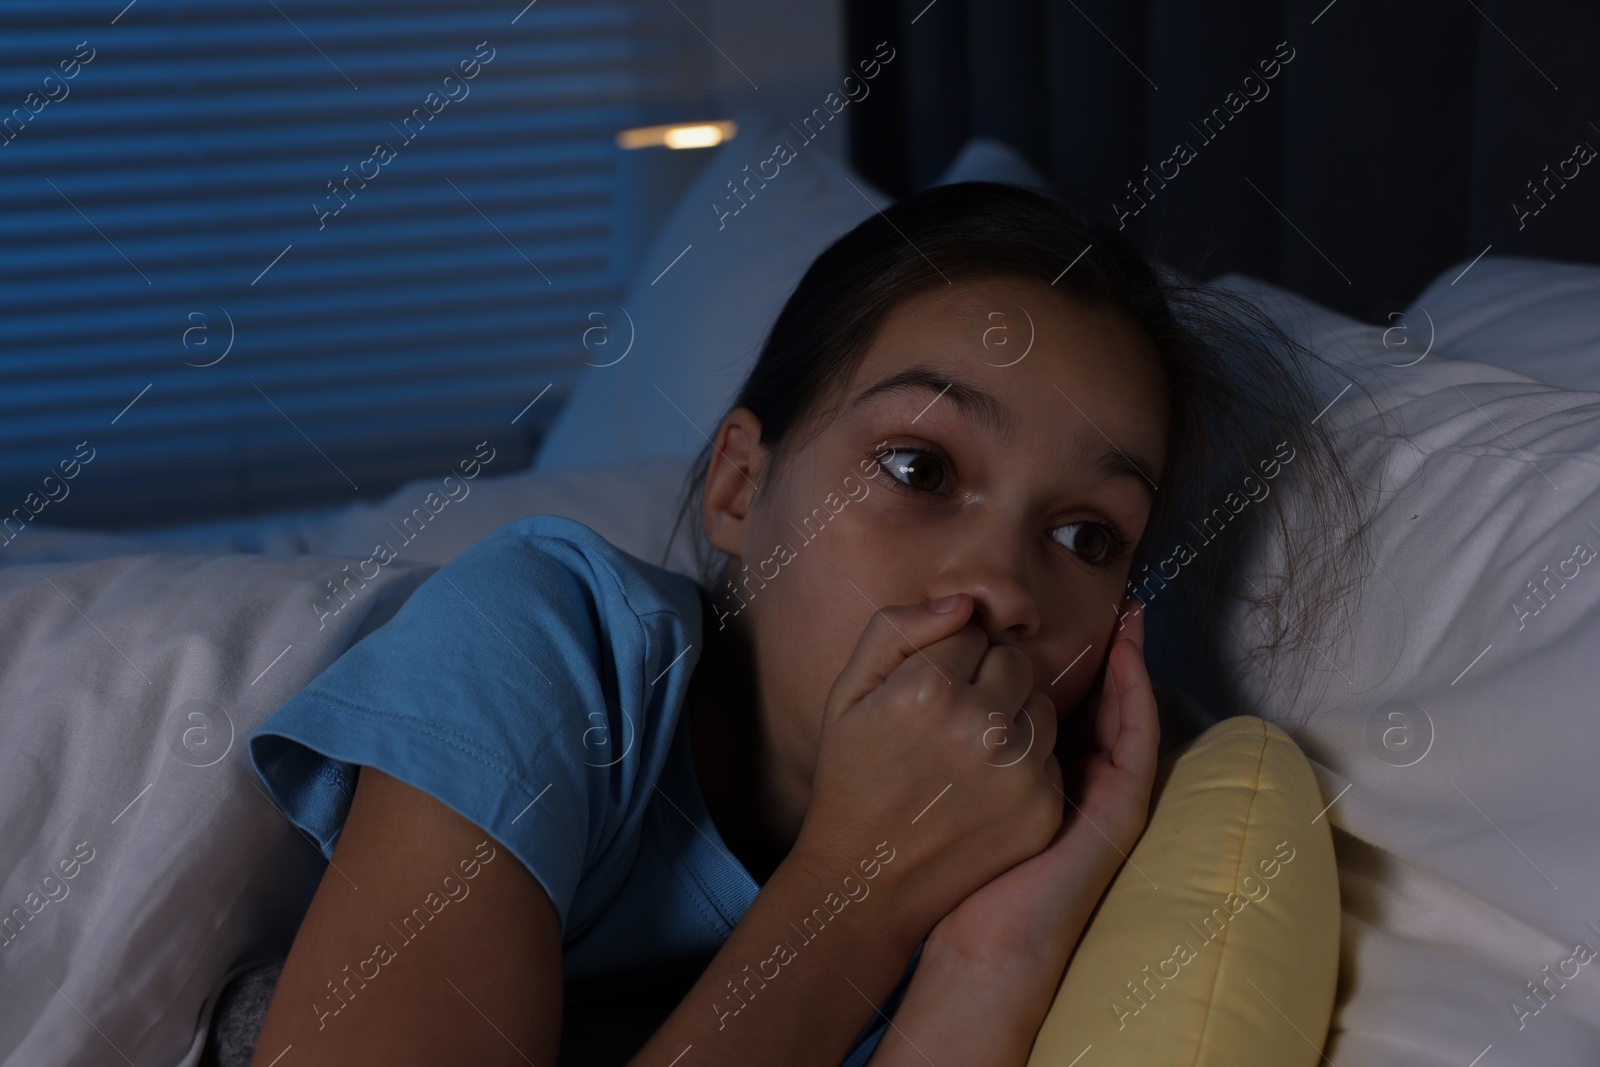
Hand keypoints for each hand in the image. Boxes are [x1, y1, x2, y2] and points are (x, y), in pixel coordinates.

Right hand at [791, 594, 1065, 940]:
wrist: (866, 879)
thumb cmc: (854, 775)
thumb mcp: (849, 692)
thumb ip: (897, 629)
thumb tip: (963, 604)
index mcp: (927, 689)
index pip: (969, 631)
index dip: (945, 657)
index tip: (923, 691)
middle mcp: (980, 726)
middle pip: (1012, 661)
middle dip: (986, 678)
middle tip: (948, 719)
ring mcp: (1017, 772)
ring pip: (1041, 704)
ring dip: (1013, 716)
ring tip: (967, 752)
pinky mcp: (1042, 810)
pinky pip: (1051, 754)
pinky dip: (1025, 762)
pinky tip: (984, 787)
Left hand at [923, 598, 1160, 980]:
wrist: (966, 929)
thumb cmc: (937, 858)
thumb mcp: (937, 775)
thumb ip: (948, 725)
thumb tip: (963, 665)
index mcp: (1033, 769)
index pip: (1052, 701)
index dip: (1054, 656)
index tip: (1042, 613)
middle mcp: (1074, 778)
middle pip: (1095, 702)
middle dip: (1103, 651)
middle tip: (1106, 599)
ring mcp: (1101, 793)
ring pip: (1124, 713)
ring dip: (1131, 660)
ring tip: (1128, 611)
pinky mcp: (1120, 806)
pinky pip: (1136, 739)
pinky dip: (1137, 694)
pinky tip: (1126, 655)